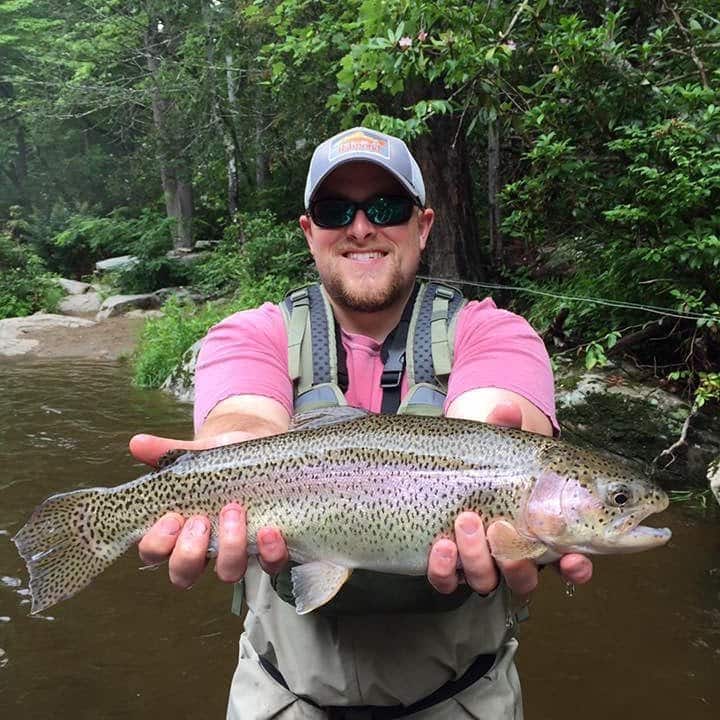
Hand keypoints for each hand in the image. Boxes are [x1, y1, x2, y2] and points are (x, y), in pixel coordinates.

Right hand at [130, 432, 288, 588]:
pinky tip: (269, 530)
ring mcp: (236, 552)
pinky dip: (270, 552)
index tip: (172, 518)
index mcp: (177, 531)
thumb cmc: (220, 461)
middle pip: (184, 574)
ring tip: (234, 511)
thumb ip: (165, 452)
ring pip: (227, 572)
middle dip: (190, 552)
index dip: (158, 544)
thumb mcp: (193, 454)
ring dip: (229, 548)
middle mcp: (204, 549)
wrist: (257, 449)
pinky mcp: (267, 548)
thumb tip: (137, 443)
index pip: (154, 553)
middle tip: (200, 520)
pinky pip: (270, 564)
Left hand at [427, 401, 592, 596]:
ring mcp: (478, 562)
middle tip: (500, 527)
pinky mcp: (446, 566)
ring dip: (478, 557)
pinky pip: (446, 581)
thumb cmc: (484, 459)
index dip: (576, 568)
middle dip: (517, 563)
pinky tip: (440, 546)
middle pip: (526, 581)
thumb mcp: (496, 443)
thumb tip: (506, 409)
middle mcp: (512, 554)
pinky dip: (444, 569)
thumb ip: (504, 427)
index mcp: (539, 531)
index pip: (569, 562)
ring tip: (465, 521)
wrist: (443, 466)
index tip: (573, 559)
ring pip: (486, 582)